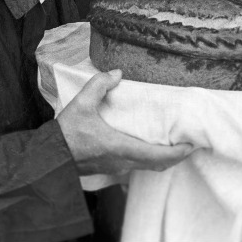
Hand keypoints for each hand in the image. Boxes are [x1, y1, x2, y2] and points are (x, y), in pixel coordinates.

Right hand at [58, 70, 194, 175]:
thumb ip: (99, 85)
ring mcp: (116, 168)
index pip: (157, 156)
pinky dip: (148, 158)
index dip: (178, 153)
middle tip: (189, 143)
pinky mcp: (109, 168)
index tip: (192, 145)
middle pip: (157, 164)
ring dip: (162, 157)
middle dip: (176, 156)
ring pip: (147, 166)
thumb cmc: (66, 134)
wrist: (49, 158)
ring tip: (172, 142)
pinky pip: (136, 166)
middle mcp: (122, 162)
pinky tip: (147, 146)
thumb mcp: (81, 104)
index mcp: (120, 147)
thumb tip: (117, 73)